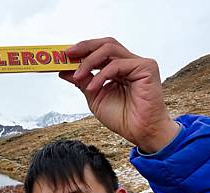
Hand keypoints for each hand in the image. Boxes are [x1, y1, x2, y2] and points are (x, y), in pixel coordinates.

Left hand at [60, 38, 179, 152]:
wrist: (140, 132)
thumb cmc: (122, 117)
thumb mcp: (94, 97)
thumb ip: (82, 82)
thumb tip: (64, 71)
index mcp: (118, 68)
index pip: (99, 51)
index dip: (82, 50)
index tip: (63, 56)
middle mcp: (129, 62)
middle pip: (105, 44)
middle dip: (84, 47)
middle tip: (67, 55)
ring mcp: (138, 63)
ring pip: (109, 49)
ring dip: (89, 61)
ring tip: (77, 75)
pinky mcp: (146, 68)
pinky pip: (117, 64)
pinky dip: (101, 75)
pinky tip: (93, 87)